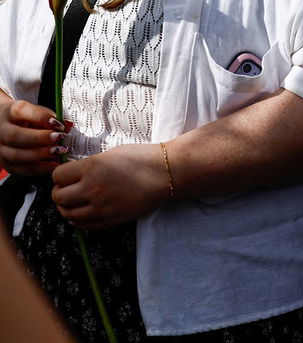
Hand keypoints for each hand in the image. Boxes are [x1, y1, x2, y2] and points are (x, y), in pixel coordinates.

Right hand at [0, 99, 69, 176]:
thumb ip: (52, 119)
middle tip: (59, 138)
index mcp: (11, 112)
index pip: (21, 111)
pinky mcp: (7, 164)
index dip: (40, 116)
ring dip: (40, 155)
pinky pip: (21, 169)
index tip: (58, 123)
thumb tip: (67, 125)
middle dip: (39, 138)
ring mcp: (1, 149)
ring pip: (16, 155)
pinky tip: (55, 165)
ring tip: (59, 151)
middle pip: (15, 136)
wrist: (11, 128)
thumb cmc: (30, 119)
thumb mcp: (40, 113)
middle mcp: (2, 130)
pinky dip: (40, 169)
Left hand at [51, 143, 170, 229]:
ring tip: (76, 202)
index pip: (57, 176)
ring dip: (68, 208)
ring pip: (68, 214)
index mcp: (91, 167)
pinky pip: (84, 225)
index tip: (67, 175)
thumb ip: (89, 165)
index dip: (61, 176)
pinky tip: (85, 211)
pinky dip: (79, 219)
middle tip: (69, 189)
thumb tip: (73, 175)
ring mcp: (101, 206)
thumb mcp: (111, 154)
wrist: (167, 174)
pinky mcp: (111, 219)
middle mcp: (92, 188)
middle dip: (60, 193)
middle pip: (58, 197)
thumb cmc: (143, 158)